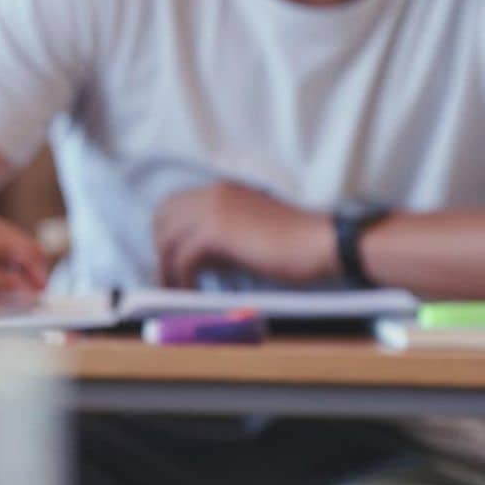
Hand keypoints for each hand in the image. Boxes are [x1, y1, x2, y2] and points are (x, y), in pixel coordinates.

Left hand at [153, 181, 335, 287]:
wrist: (322, 243)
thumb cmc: (293, 245)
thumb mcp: (248, 234)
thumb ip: (220, 238)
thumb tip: (192, 260)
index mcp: (221, 190)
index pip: (172, 205)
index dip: (165, 233)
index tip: (168, 259)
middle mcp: (212, 193)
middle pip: (163, 220)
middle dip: (162, 250)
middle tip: (168, 279)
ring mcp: (213, 209)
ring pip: (169, 240)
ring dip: (168, 269)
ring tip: (175, 292)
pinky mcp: (217, 231)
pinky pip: (184, 257)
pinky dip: (182, 278)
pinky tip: (191, 293)